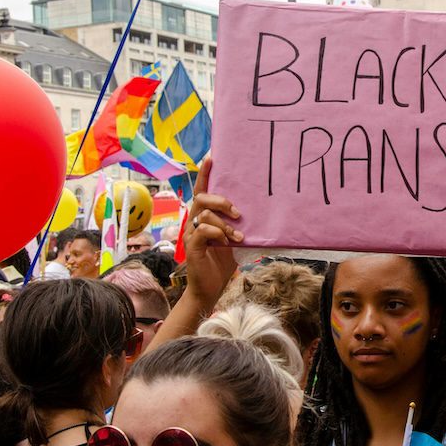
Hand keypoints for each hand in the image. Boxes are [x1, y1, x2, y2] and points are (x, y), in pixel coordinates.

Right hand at [184, 154, 241, 303]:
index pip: (202, 190)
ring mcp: (190, 234)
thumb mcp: (233, 240)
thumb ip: (237, 225)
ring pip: (203, 213)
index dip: (205, 174)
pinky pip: (202, 231)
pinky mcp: (191, 246)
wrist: (209, 289)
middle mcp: (194, 222)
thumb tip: (255, 211)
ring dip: (224, 223)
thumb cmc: (222, 263)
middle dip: (222, 201)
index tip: (212, 157)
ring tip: (236, 237)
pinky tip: (226, 243)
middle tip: (238, 213)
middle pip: (202, 198)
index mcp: (203, 217)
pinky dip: (217, 234)